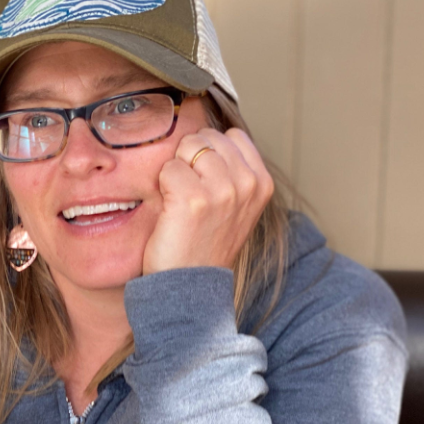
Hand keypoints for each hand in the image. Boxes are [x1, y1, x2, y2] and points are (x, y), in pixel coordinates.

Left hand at [142, 127, 273, 274]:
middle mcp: (247, 183)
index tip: (204, 183)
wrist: (191, 287)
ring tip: (180, 203)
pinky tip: (170, 211)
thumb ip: (233, 172)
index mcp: (261, 183)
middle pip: (206, 137)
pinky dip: (161, 186)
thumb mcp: (236, 208)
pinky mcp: (193, 197)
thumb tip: (209, 138)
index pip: (231, 136)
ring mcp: (222, 189)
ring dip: (175, 171)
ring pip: (187, 147)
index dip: (209, 153)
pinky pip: (168, 168)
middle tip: (189, 196)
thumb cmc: (204, 245)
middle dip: (190, 159)